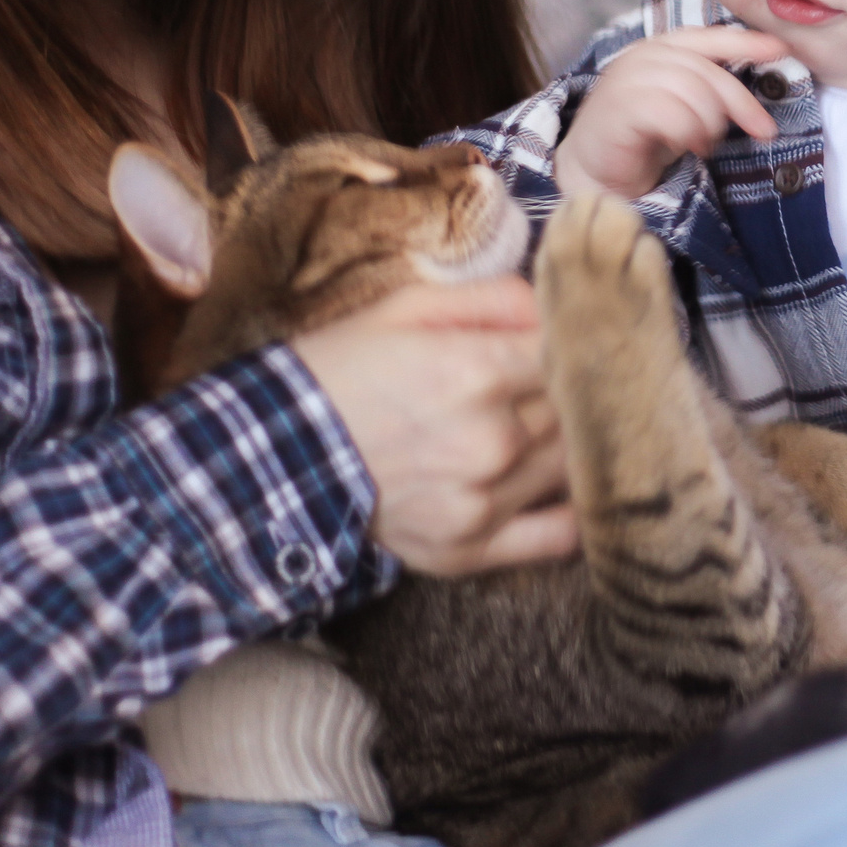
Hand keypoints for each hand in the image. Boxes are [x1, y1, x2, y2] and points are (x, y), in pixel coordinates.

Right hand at [288, 275, 576, 575]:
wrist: (271, 457)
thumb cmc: (340, 371)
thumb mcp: (405, 308)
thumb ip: (491, 297)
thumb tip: (552, 305)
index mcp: (478, 370)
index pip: (570, 351)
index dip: (574, 343)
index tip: (570, 341)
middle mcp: (492, 439)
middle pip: (575, 408)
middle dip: (569, 392)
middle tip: (545, 383)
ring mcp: (484, 499)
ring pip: (571, 463)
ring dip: (566, 444)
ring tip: (538, 428)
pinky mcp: (471, 549)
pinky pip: (558, 536)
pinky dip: (573, 513)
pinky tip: (562, 490)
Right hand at [554, 28, 791, 199]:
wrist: (594, 171)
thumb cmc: (643, 137)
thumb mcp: (683, 106)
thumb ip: (708, 88)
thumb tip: (755, 93)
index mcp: (661, 49)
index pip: (708, 38)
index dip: (745, 41)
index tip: (780, 49)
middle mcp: (643, 56)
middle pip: (707, 70)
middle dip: (740, 102)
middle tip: (763, 130)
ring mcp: (626, 79)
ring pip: (692, 90)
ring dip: (709, 123)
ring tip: (704, 144)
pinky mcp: (617, 108)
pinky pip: (670, 113)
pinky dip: (688, 133)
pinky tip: (686, 146)